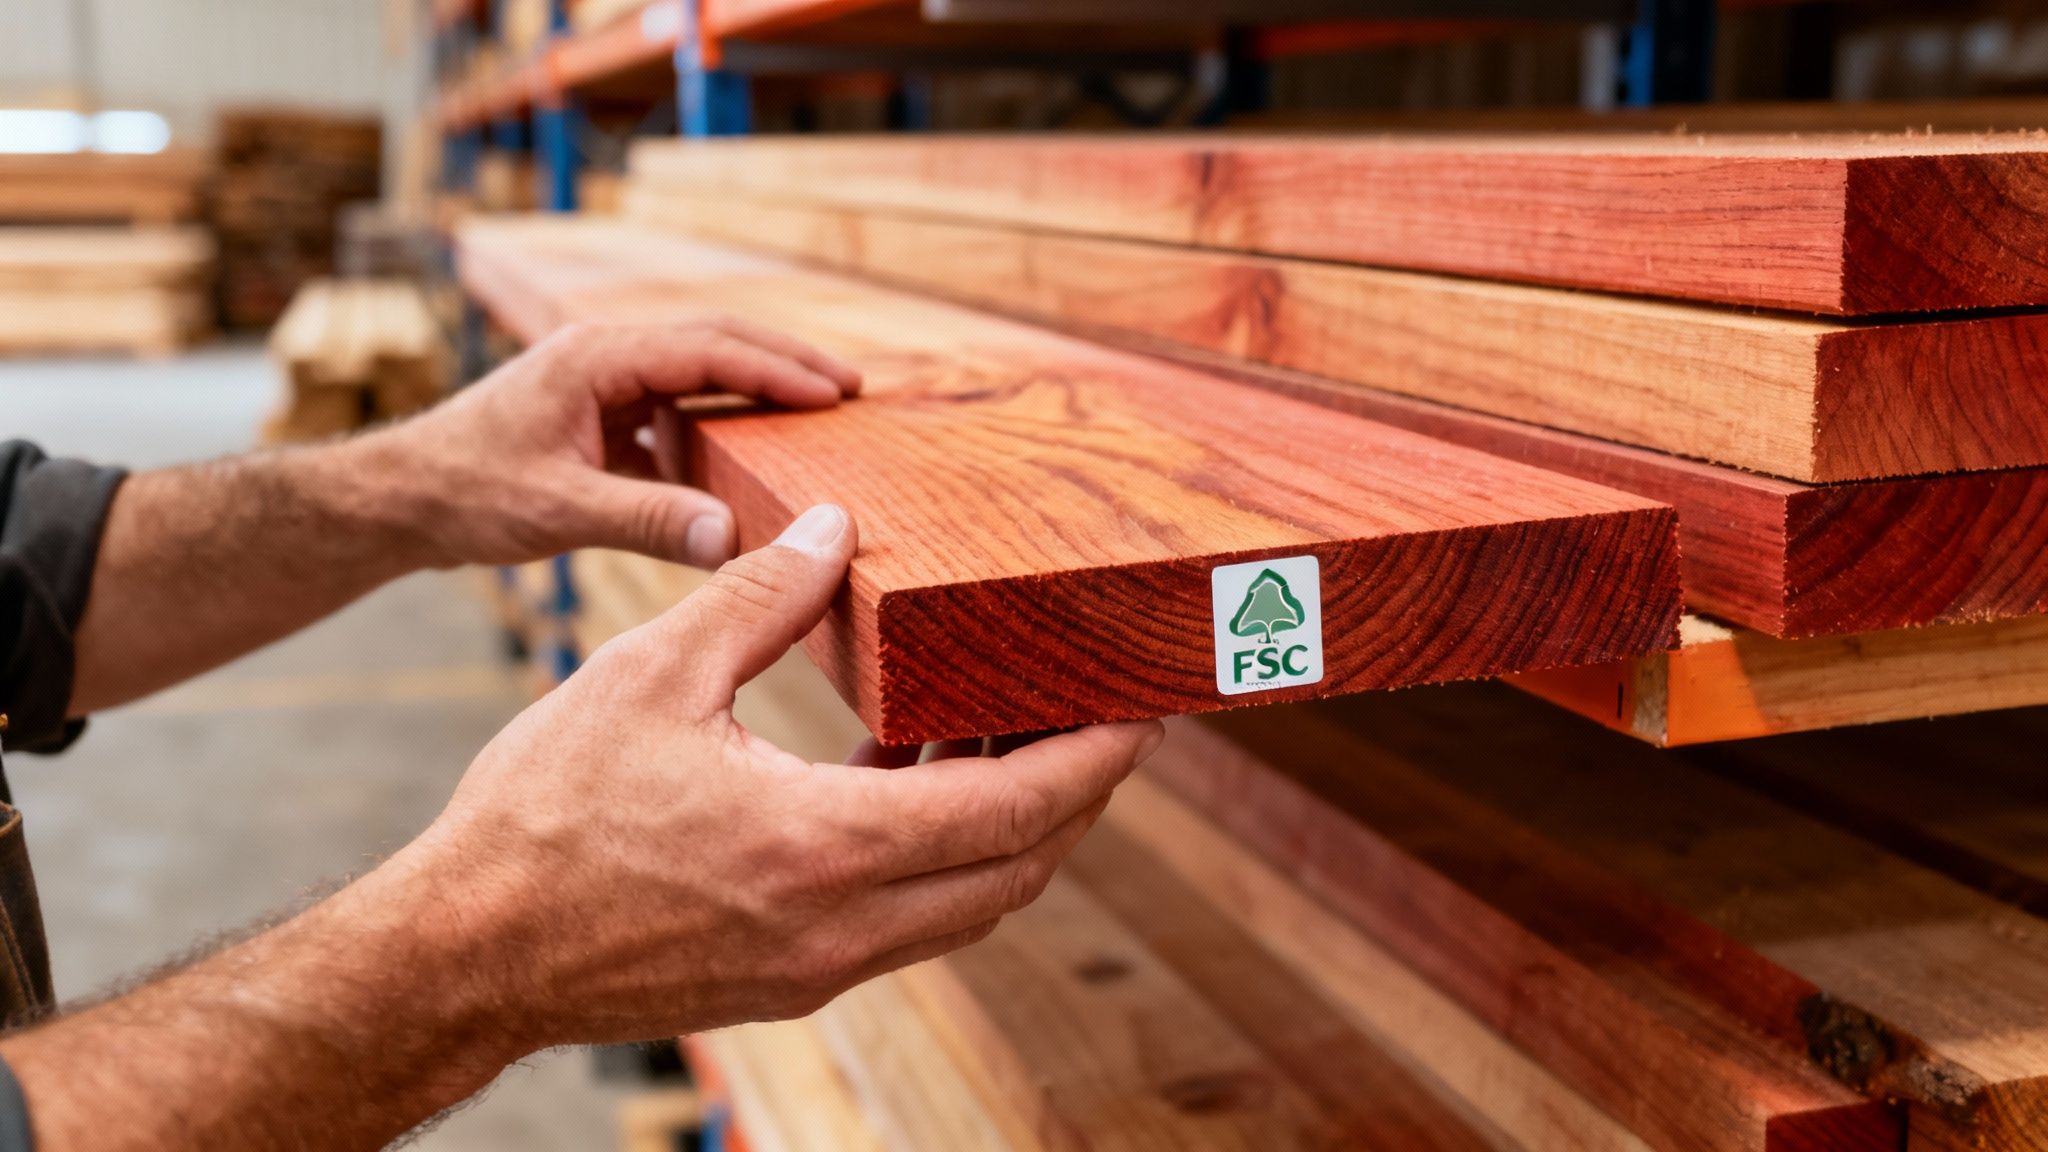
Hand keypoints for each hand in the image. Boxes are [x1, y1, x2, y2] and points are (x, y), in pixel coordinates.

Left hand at [374, 319, 860, 569]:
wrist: (397, 497)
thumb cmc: (463, 492)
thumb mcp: (559, 510)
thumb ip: (649, 521)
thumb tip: (733, 540)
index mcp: (596, 357)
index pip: (708, 350)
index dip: (777, 370)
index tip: (835, 393)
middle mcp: (603, 356)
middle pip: (714, 343)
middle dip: (784, 363)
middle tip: (850, 390)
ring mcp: (601, 383)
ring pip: (697, 372)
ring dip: (756, 387)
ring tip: (818, 410)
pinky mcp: (597, 415)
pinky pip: (674, 407)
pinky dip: (720, 421)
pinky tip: (750, 451)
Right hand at [383, 504, 1163, 1049]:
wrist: (466, 953)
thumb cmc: (542, 817)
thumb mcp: (651, 676)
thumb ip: (757, 599)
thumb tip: (833, 530)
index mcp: (825, 847)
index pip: (1016, 808)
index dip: (1093, 758)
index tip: (1141, 710)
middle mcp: (844, 924)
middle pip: (1019, 867)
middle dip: (1075, 791)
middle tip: (1096, 714)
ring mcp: (821, 963)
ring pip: (970, 900)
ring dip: (1010, 823)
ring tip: (1005, 725)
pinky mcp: (792, 976)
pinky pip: (910, 915)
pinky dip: (941, 849)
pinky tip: (910, 770)